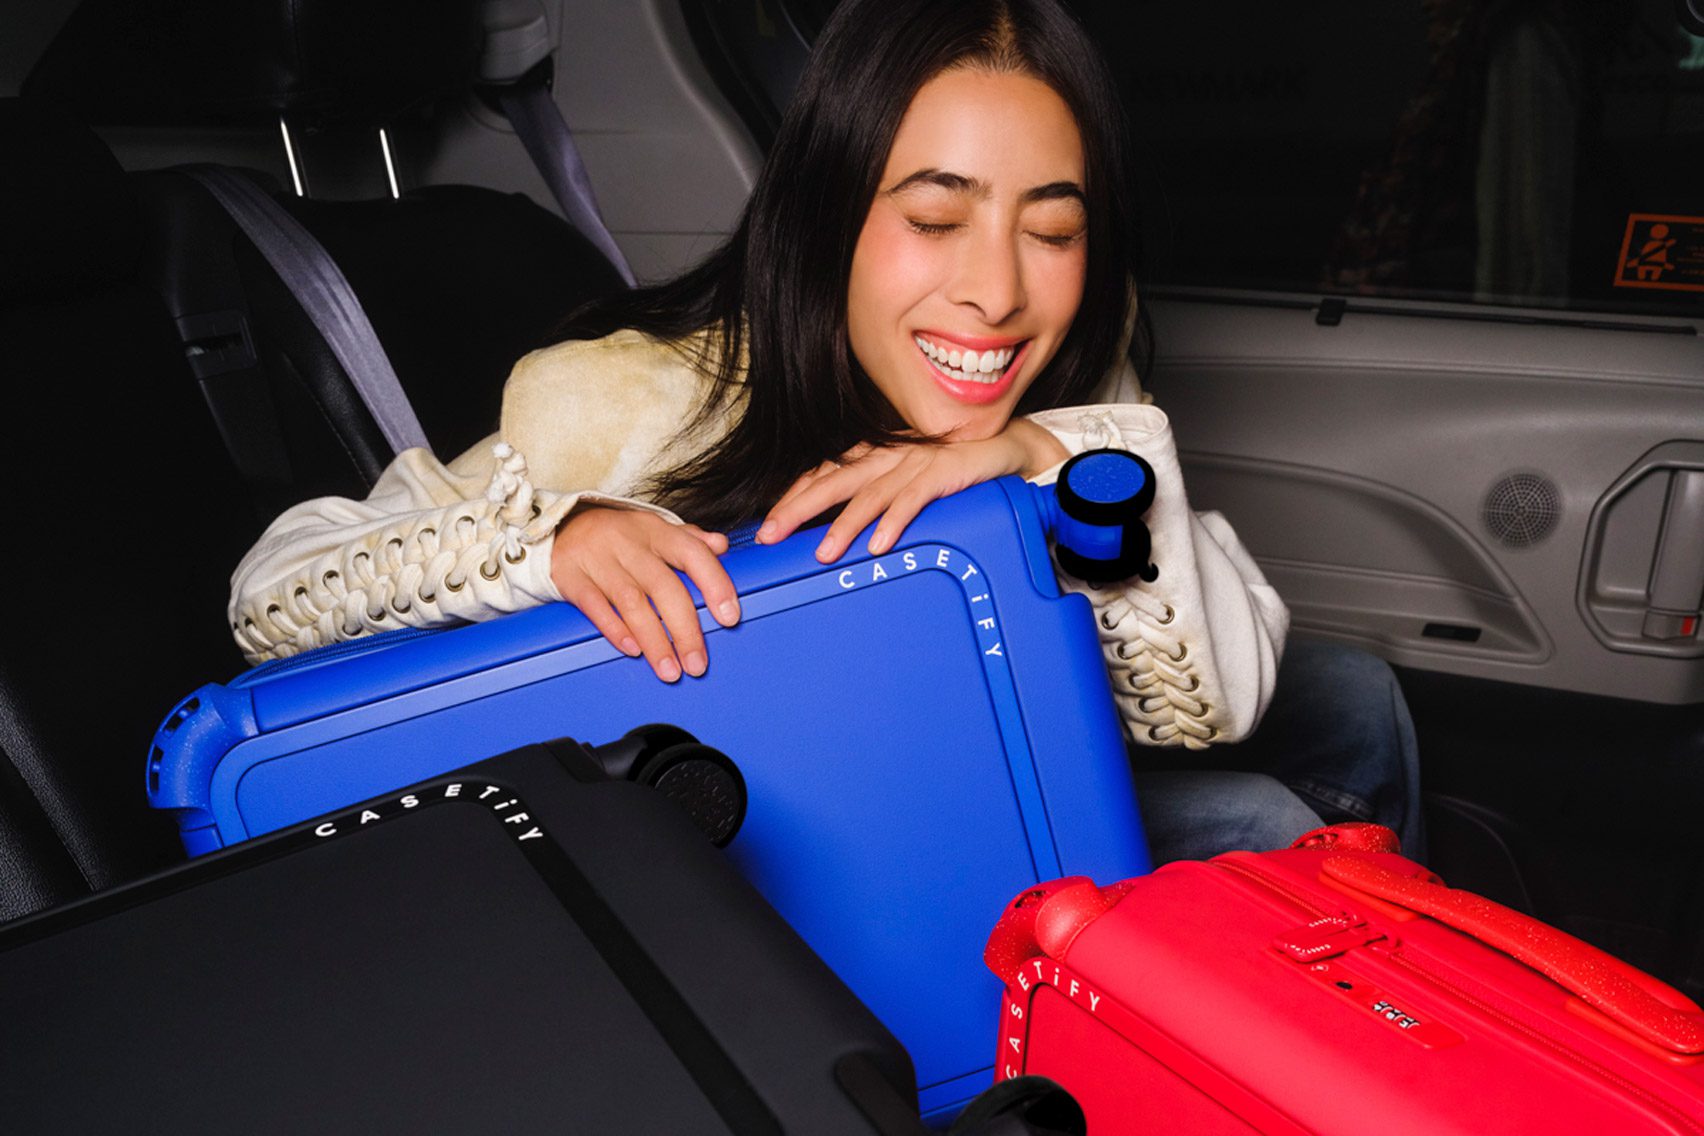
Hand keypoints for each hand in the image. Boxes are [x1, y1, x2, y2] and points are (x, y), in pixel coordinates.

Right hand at [550, 507, 738, 681]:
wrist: (560, 526)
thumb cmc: (619, 534)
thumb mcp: (654, 528)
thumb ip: (689, 539)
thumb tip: (722, 545)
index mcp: (656, 530)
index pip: (692, 554)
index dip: (715, 584)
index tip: (730, 617)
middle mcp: (629, 544)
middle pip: (663, 587)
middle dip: (684, 630)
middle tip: (697, 664)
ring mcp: (598, 560)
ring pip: (631, 602)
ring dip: (654, 641)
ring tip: (670, 671)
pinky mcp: (571, 577)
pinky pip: (594, 606)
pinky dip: (615, 630)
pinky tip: (632, 650)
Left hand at [756, 419, 1069, 562]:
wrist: (1005, 446)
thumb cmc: (951, 466)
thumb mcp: (906, 476)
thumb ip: (877, 493)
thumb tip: (843, 526)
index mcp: (875, 453)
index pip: (824, 471)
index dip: (794, 495)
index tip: (769, 521)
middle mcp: (888, 454)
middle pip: (833, 481)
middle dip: (798, 509)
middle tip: (772, 534)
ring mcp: (913, 462)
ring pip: (869, 494)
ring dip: (844, 525)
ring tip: (824, 552)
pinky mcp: (941, 472)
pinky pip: (912, 499)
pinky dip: (894, 522)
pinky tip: (879, 544)